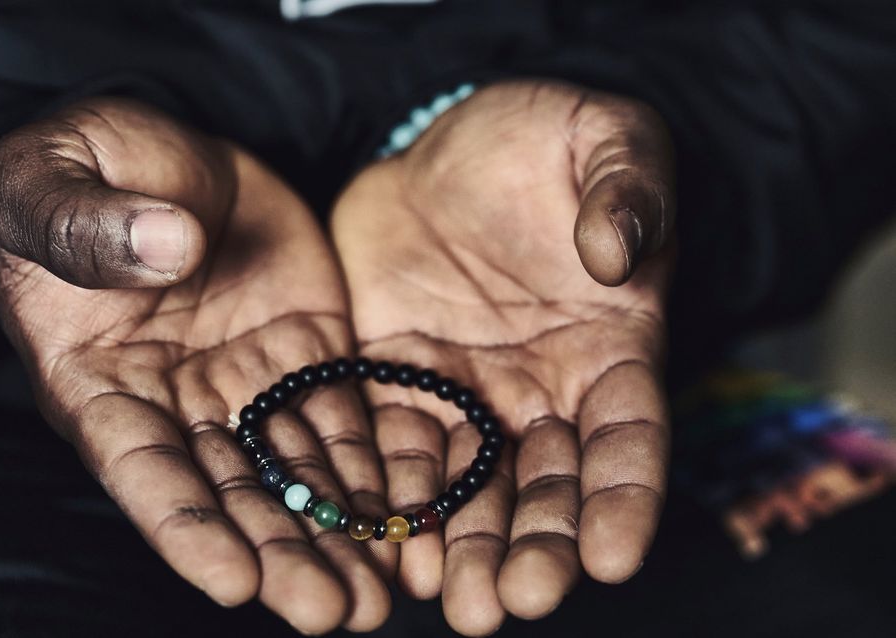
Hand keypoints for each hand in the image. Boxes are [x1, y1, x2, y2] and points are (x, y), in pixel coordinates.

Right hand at [0, 98, 394, 632]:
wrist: (165, 149)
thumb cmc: (82, 165)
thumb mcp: (51, 180)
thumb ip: (88, 224)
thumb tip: (167, 250)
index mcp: (97, 378)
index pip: (137, 466)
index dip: (182, 526)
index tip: (232, 581)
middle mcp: (177, 398)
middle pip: (230, 490)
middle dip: (279, 554)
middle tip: (332, 614)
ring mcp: (249, 377)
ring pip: (295, 468)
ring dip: (336, 531)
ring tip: (379, 597)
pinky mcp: (307, 348)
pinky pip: (343, 412)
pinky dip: (374, 466)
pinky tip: (410, 514)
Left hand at [331, 80, 674, 634]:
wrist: (450, 143)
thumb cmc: (544, 139)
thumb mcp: (605, 140)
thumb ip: (626, 191)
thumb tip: (616, 255)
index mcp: (609, 345)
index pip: (627, 436)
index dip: (624, 497)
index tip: (614, 558)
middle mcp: (539, 386)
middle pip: (544, 482)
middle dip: (534, 545)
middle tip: (514, 601)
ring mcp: (464, 388)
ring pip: (468, 482)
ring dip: (461, 543)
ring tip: (452, 600)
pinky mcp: (392, 375)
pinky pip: (393, 443)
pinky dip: (391, 496)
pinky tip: (384, 544)